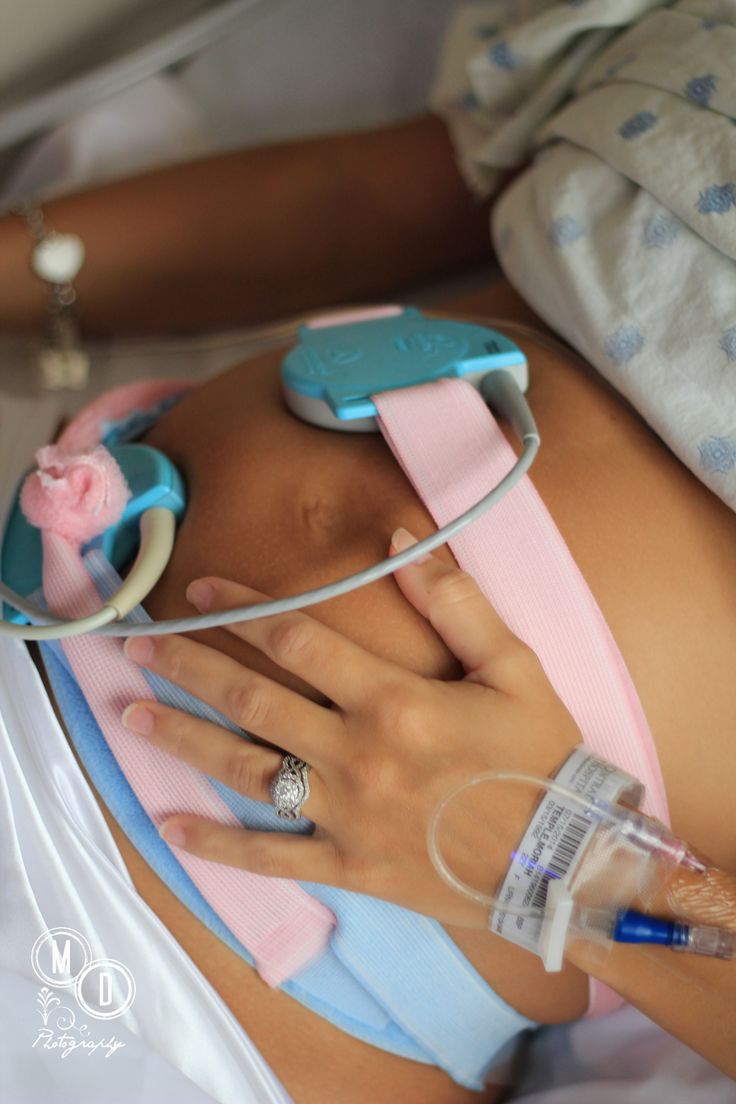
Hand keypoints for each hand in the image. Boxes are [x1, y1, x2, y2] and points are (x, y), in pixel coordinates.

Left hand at [121, 528, 581, 927]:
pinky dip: (219, 847)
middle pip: (252, 699)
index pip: (297, 639)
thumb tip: (400, 538)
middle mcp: (355, 753)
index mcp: (393, 699)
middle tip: (135, 646)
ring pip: (246, 770)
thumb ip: (456, 600)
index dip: (242, 609)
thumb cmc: (540, 756)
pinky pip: (272, 858)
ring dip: (184, 738)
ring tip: (131, 716)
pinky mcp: (349, 865)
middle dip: (188, 666)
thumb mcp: (514, 665)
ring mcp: (346, 814)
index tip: (198, 590)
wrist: (565, 860)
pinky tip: (171, 828)